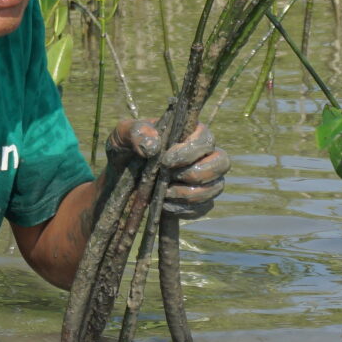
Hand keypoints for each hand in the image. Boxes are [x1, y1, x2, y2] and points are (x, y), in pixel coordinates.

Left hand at [106, 118, 230, 218]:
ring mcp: (204, 180)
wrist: (119, 181)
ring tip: (163, 194)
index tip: (166, 160)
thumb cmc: (125, 151)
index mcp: (190, 133)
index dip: (190, 151)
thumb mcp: (122, 136)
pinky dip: (185, 209)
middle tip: (169, 177)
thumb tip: (153, 145)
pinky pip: (204, 207)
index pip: (207, 139)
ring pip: (215, 188)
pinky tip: (164, 205)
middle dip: (197, 173)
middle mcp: (204, 155)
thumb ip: (135, 132)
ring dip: (189, 194)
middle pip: (222, 162)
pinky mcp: (198, 201)